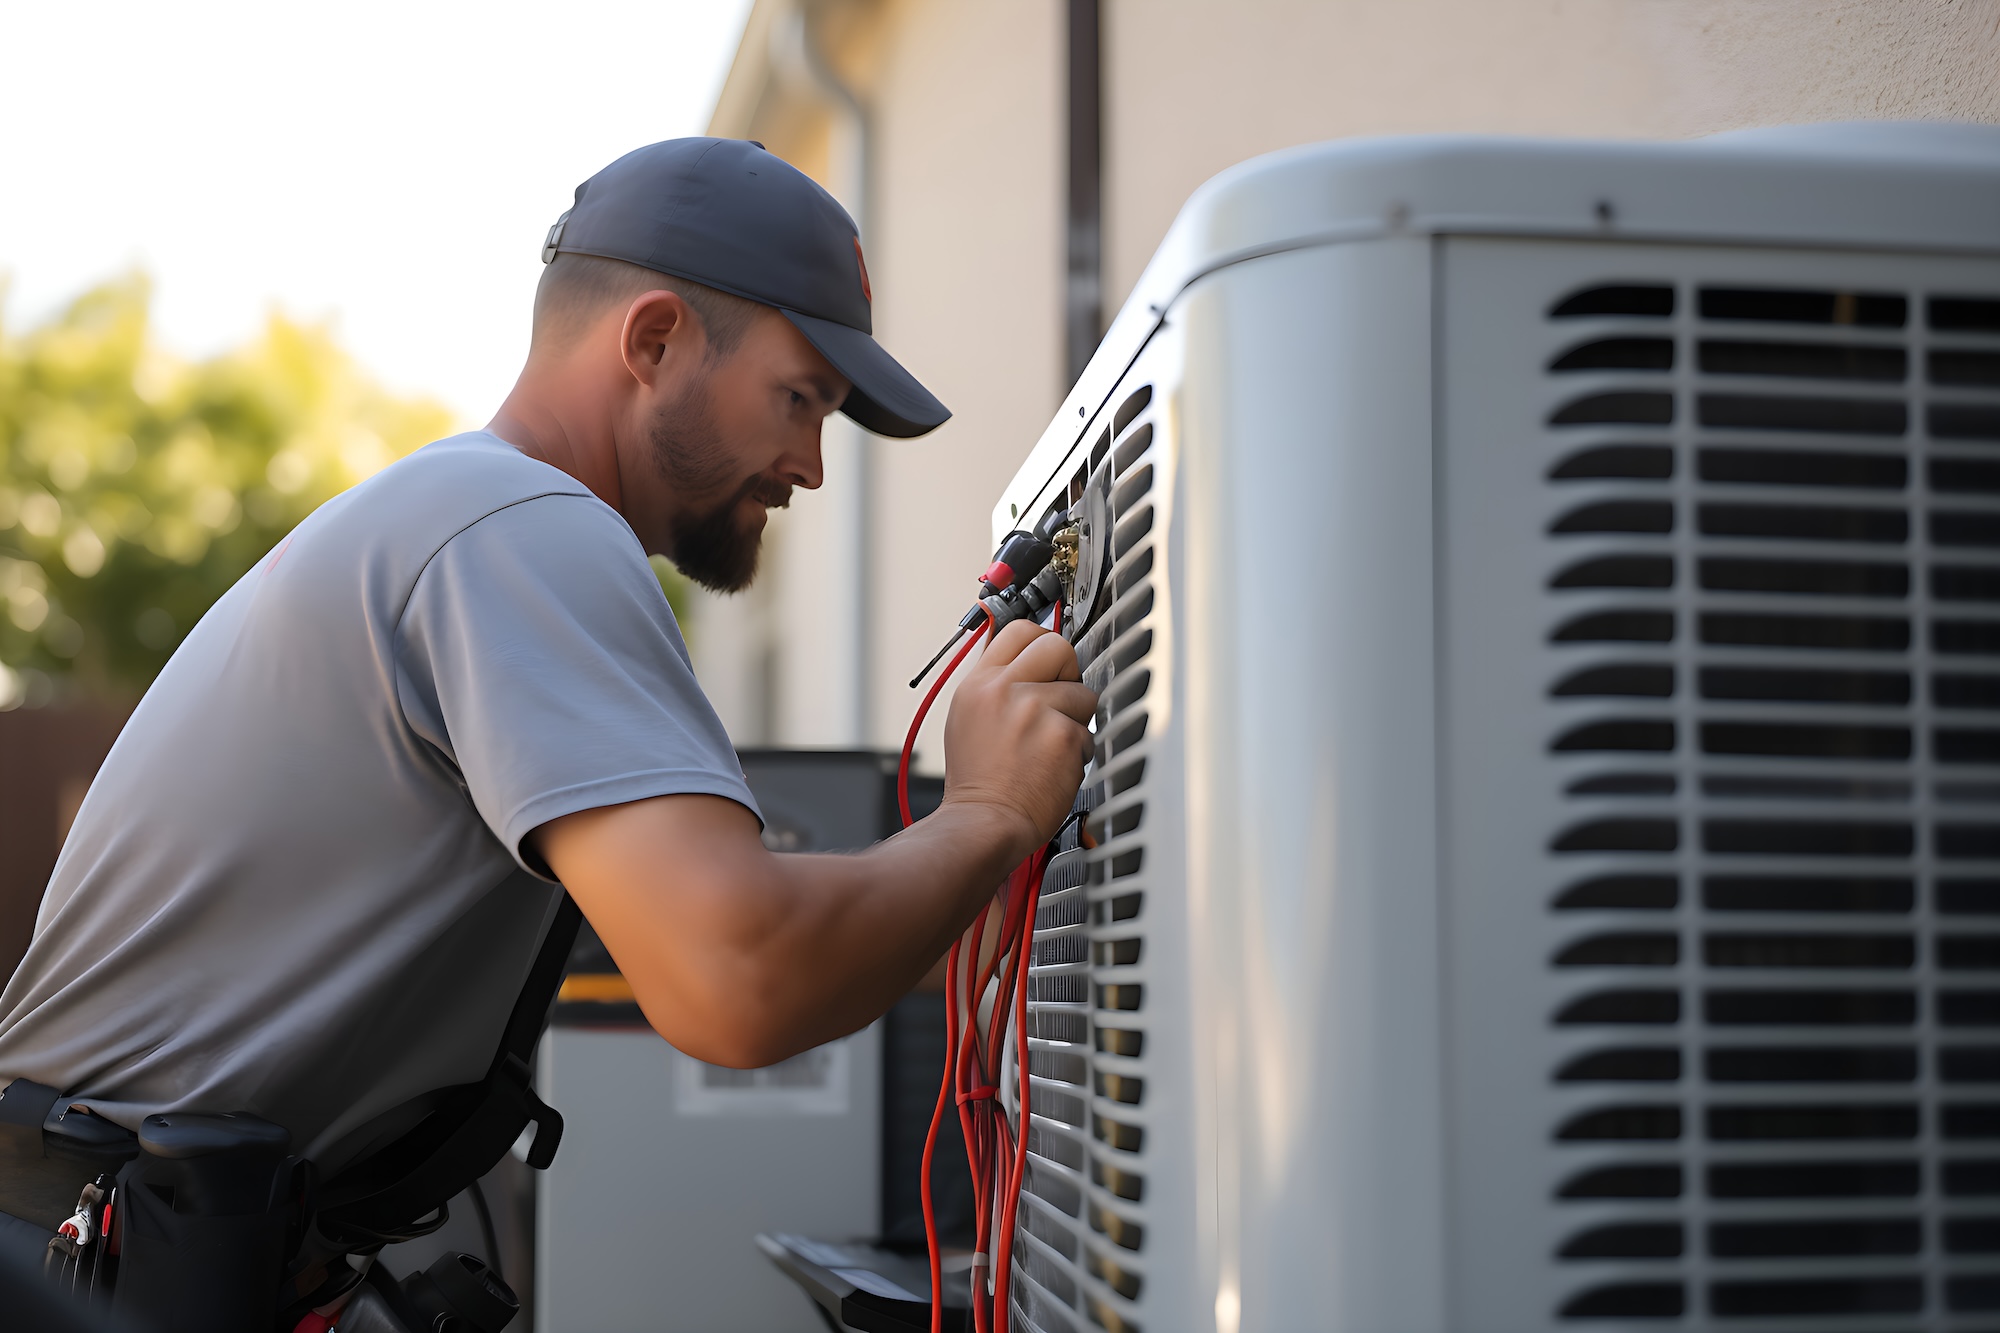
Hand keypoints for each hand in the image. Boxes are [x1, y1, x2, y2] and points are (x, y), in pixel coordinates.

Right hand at [940, 619, 1097, 861]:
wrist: (984, 822)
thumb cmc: (978, 781)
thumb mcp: (967, 719)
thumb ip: (995, 686)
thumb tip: (1023, 661)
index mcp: (980, 684)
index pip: (1018, 631)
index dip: (1040, 643)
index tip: (1048, 661)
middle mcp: (1006, 690)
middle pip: (1057, 646)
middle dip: (1067, 671)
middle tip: (1058, 699)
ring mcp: (1036, 711)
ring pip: (1081, 694)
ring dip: (1075, 719)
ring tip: (1049, 745)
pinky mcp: (1063, 736)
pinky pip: (1088, 731)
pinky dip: (1079, 751)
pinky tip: (1055, 766)